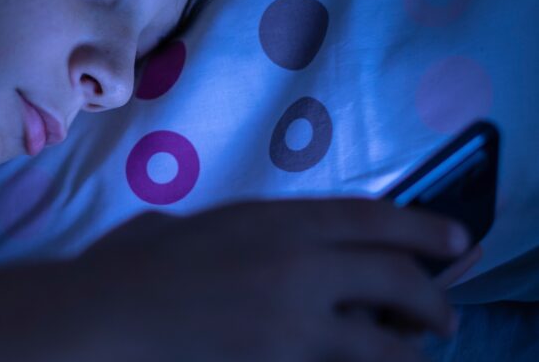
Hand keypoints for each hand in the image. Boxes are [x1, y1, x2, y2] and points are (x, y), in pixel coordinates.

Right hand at [71, 198, 469, 361]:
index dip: (423, 227)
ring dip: (408, 346)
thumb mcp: (196, 225)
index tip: (456, 238)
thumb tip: (258, 248)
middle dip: (432, 298)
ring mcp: (292, 324)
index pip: (372, 218)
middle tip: (444, 313)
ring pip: (382, 341)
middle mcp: (297, 266)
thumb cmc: (139, 262)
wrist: (109, 315)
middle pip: (394, 278)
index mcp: (276, 219)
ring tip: (414, 348)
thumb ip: (240, 233)